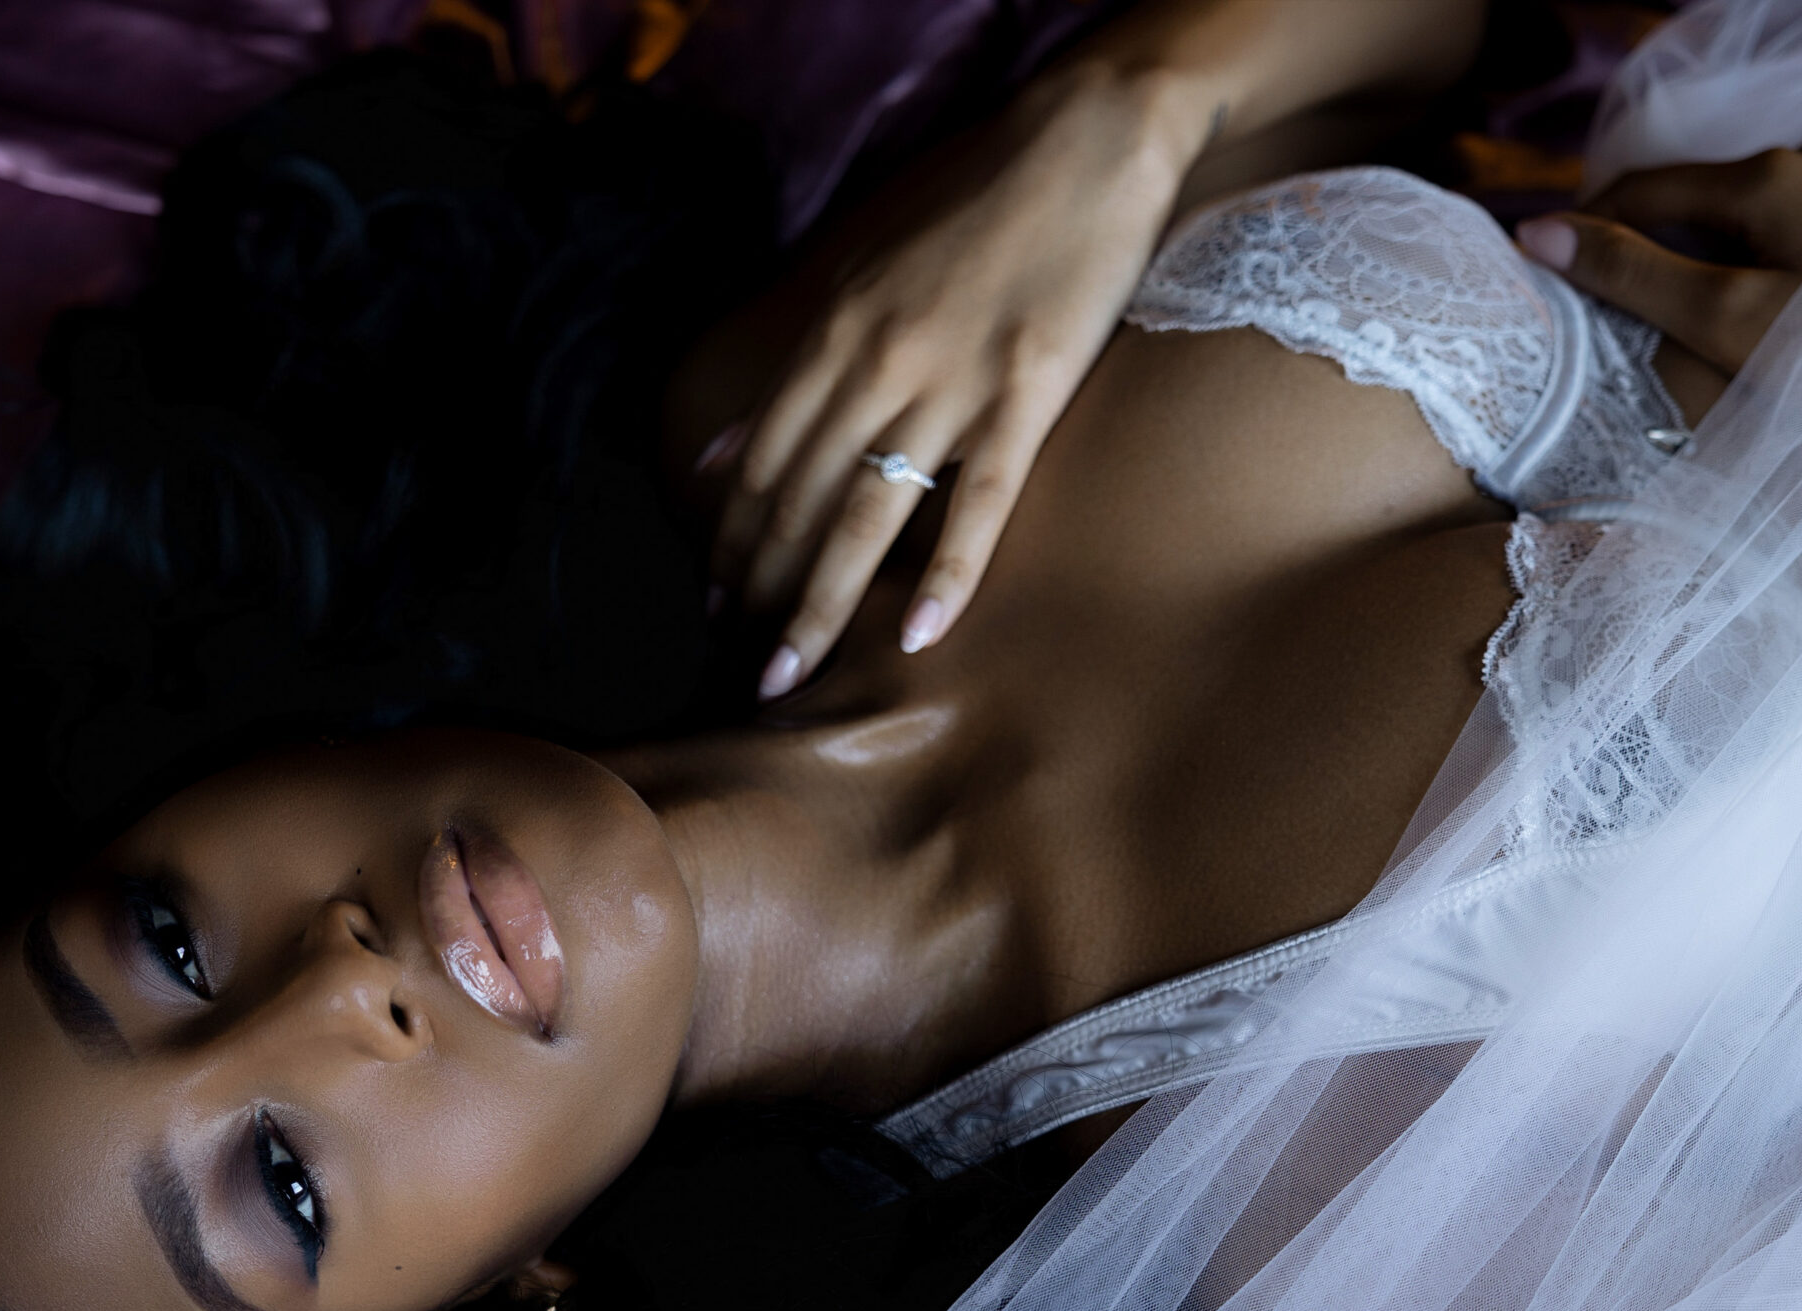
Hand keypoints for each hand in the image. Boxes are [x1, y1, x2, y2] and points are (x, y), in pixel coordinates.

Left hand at [713, 70, 1204, 698]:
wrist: (1082, 146)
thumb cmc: (976, 211)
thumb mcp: (863, 274)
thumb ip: (801, 367)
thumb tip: (724, 452)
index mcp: (833, 333)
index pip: (763, 462)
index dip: (734, 540)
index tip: (719, 600)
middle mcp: (876, 363)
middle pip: (799, 501)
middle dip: (762, 591)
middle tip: (745, 666)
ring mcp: (950, 384)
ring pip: (865, 518)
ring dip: (818, 605)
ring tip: (790, 673)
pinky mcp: (1026, 396)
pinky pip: (977, 503)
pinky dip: (946, 574)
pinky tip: (918, 637)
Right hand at [1516, 140, 1801, 403]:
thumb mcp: (1726, 322)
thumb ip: (1631, 274)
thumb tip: (1536, 234)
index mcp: (1768, 175)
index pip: (1641, 188)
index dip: (1587, 235)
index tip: (1555, 288)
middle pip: (1699, 201)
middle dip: (1654, 250)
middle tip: (1623, 325)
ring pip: (1754, 219)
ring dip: (1715, 261)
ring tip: (1698, 334)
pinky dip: (1769, 270)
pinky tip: (1774, 323)